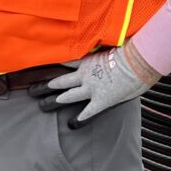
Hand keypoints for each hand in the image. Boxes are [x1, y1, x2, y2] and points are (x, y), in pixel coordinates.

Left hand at [30, 41, 160, 127]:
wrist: (138, 61)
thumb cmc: (129, 49)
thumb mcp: (111, 45)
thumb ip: (103, 49)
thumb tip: (103, 45)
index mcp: (86, 60)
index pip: (65, 62)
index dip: (53, 65)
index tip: (41, 68)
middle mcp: (84, 74)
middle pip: (60, 80)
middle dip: (45, 85)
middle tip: (32, 90)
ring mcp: (91, 88)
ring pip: (68, 95)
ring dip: (55, 100)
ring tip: (42, 105)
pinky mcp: (101, 100)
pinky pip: (88, 112)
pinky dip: (80, 119)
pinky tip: (71, 125)